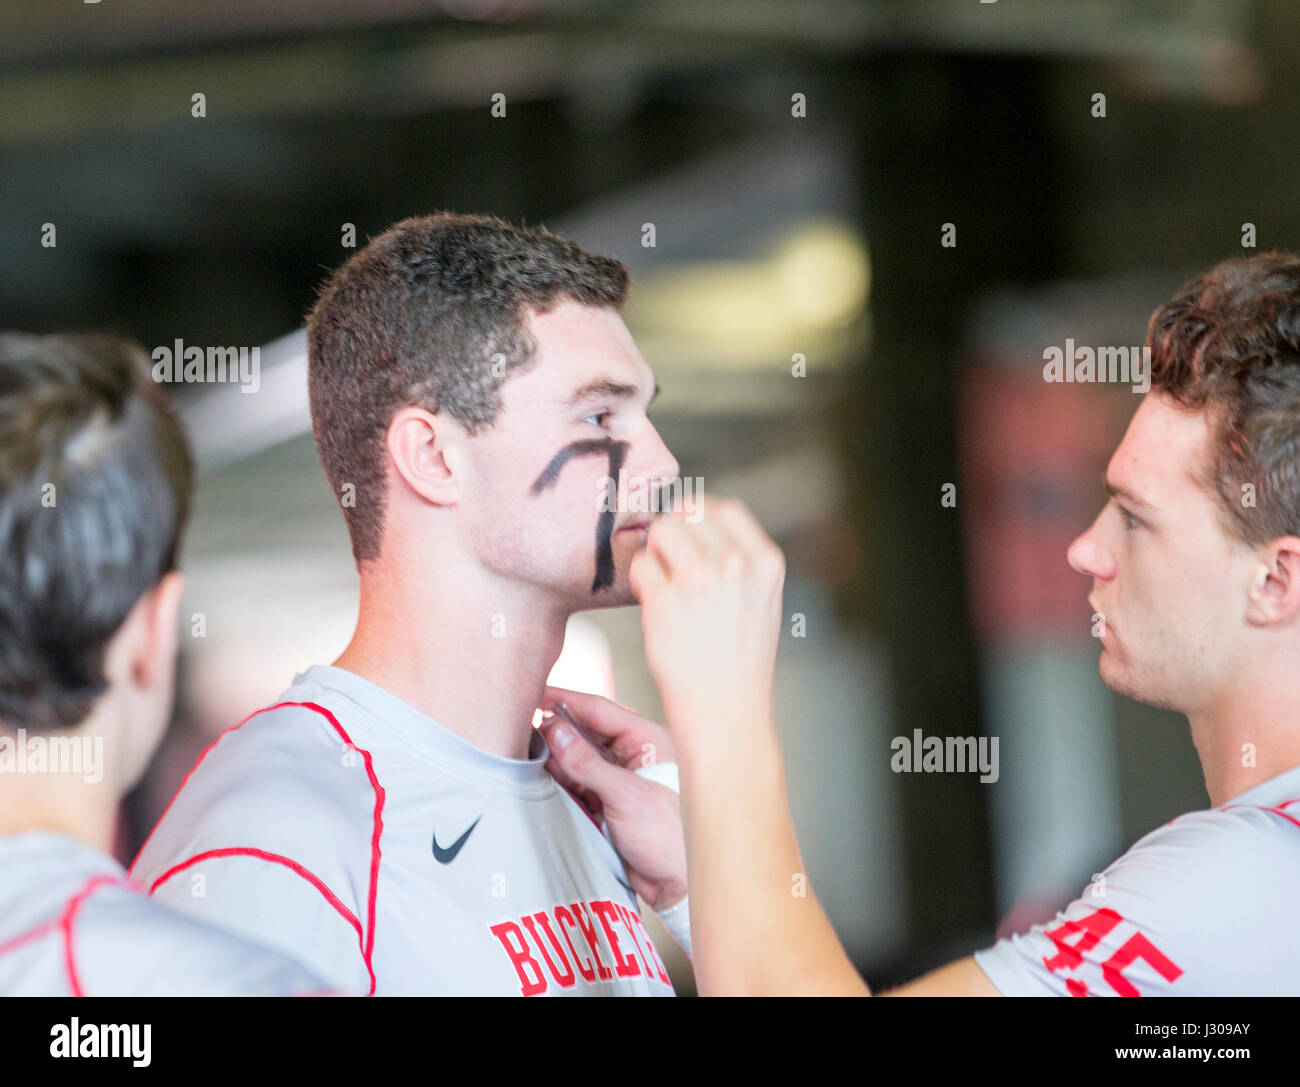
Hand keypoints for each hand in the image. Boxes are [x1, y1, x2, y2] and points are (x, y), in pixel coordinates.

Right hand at [539, 685, 686, 910]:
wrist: (678, 887)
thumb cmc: (669, 836)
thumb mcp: (625, 796)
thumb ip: (586, 763)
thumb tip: (553, 730)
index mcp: (648, 740)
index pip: (600, 710)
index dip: (566, 701)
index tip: (534, 694)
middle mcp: (633, 755)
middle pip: (585, 733)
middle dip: (556, 731)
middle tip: (524, 727)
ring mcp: (619, 779)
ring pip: (578, 759)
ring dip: (555, 758)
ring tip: (528, 753)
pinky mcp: (607, 803)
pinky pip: (577, 784)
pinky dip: (560, 781)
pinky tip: (541, 777)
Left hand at [629, 495, 785, 743]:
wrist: (727, 712)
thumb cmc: (739, 661)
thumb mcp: (760, 600)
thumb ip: (737, 561)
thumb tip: (690, 521)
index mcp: (765, 561)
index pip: (724, 508)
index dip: (699, 516)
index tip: (688, 534)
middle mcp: (736, 565)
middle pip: (687, 514)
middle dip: (672, 535)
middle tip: (670, 567)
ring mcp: (700, 581)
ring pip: (660, 533)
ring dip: (654, 556)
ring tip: (664, 589)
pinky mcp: (665, 602)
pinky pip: (640, 568)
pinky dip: (641, 584)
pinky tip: (656, 609)